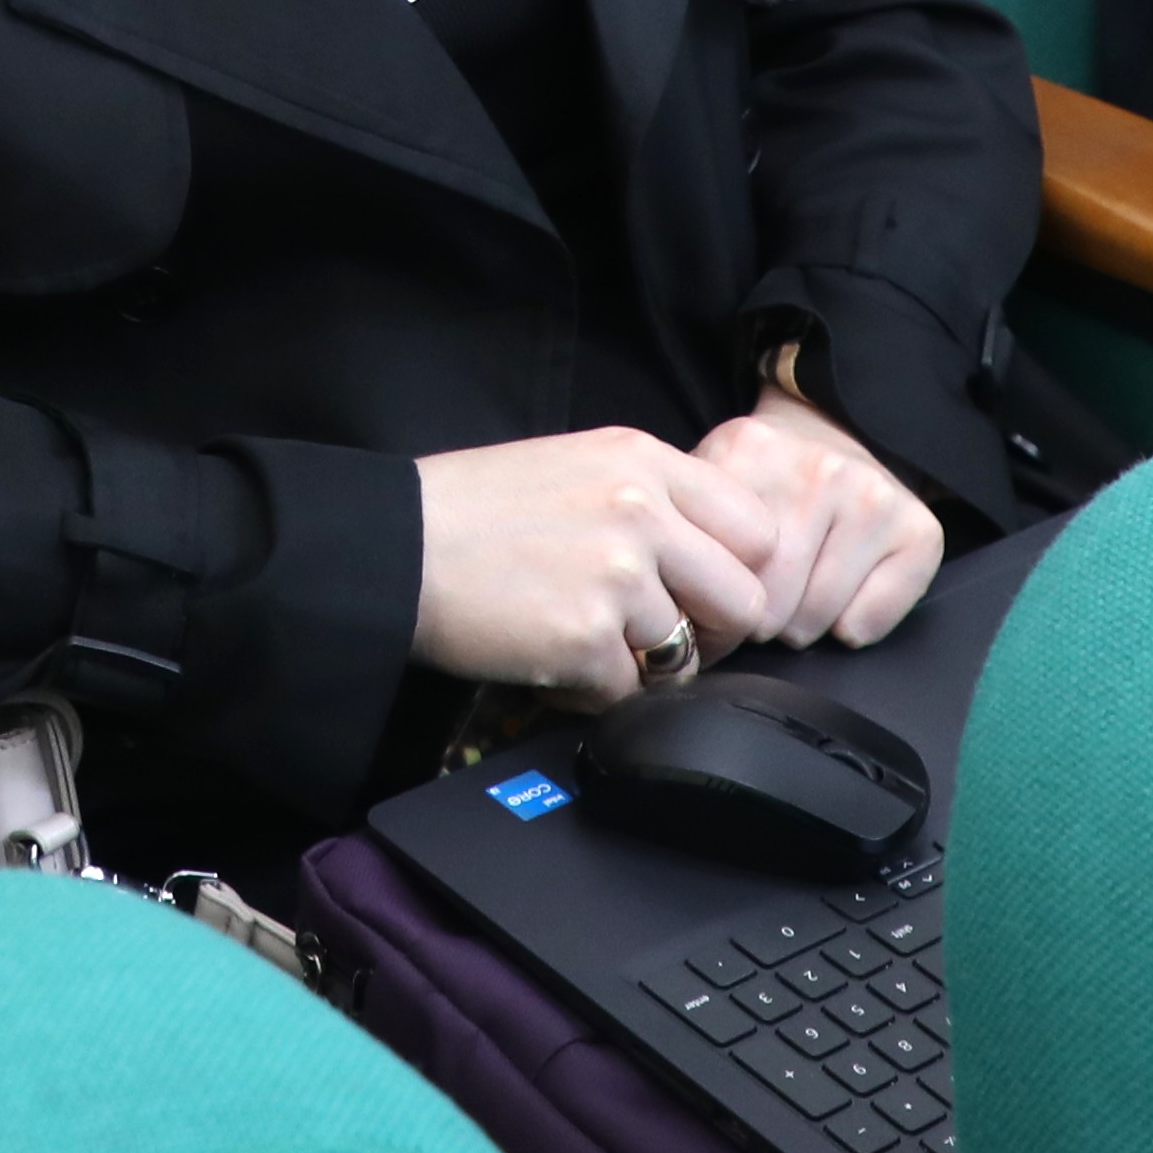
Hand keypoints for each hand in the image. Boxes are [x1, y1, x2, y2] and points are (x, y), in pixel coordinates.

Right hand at [413, 429, 785, 698]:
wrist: (395, 545)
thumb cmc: (474, 509)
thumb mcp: (577, 466)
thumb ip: (650, 499)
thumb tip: (707, 560)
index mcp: (643, 460)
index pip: (756, 529)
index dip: (738, 574)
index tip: (705, 595)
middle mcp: (642, 510)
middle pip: (744, 600)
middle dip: (709, 633)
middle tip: (662, 640)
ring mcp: (618, 576)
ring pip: (686, 654)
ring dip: (642, 665)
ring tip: (587, 645)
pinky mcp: (586, 638)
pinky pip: (628, 692)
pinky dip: (593, 692)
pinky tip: (553, 662)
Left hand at [688, 388, 950, 651]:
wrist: (829, 427)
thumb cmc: (762, 475)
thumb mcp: (709, 478)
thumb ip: (688, 526)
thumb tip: (680, 608)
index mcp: (753, 452)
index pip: (722, 569)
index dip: (714, 599)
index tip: (718, 593)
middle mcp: (820, 471)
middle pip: (772, 605)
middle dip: (758, 618)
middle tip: (761, 597)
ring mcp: (874, 498)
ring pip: (818, 621)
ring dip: (800, 625)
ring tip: (796, 593)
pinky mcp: (920, 531)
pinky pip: (868, 623)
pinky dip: (849, 628)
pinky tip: (839, 596)